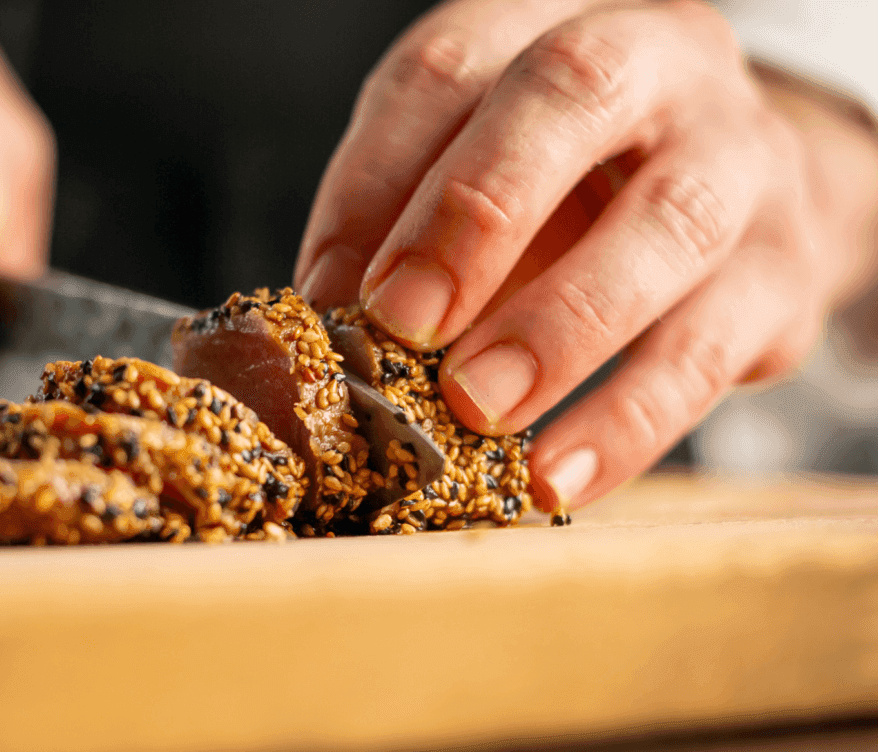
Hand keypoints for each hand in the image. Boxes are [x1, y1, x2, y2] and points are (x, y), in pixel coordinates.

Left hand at [295, 0, 877, 511]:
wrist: (734, 198)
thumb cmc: (564, 186)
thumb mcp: (468, 174)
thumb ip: (394, 221)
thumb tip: (327, 315)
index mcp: (544, 29)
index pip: (448, 70)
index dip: (381, 180)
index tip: (338, 290)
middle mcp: (656, 64)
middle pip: (570, 95)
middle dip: (479, 211)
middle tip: (408, 322)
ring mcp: (737, 159)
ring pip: (665, 224)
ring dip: (560, 328)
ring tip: (478, 410)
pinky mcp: (781, 270)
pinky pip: (710, 349)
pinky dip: (626, 423)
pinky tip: (555, 477)